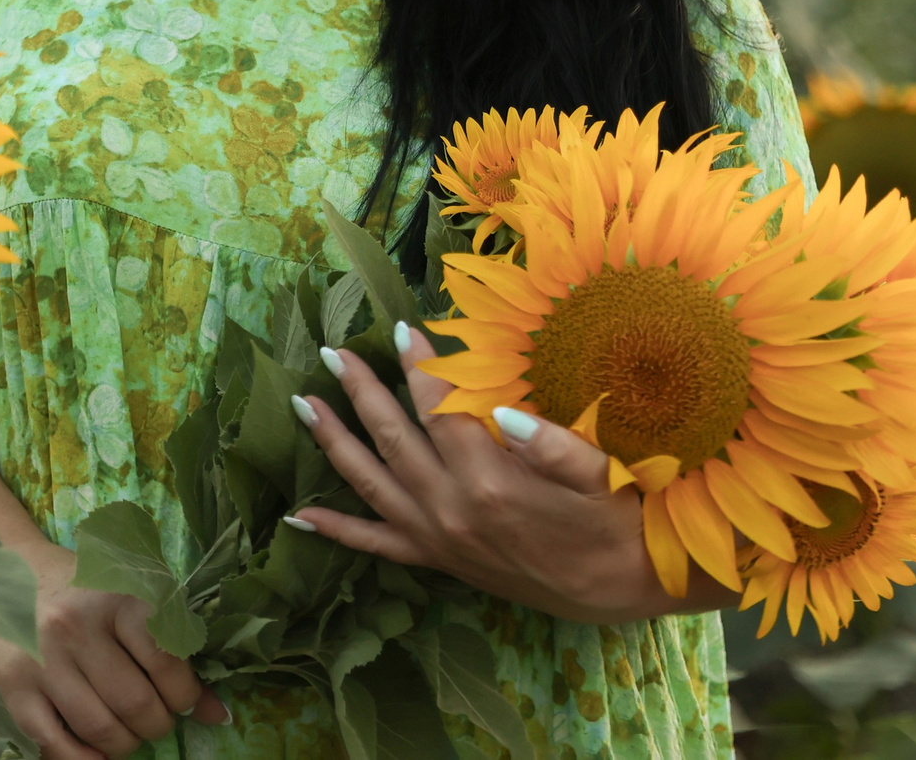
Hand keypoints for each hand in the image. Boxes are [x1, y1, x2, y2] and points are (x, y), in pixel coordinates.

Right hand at [0, 539, 228, 759]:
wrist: (7, 574)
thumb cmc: (83, 590)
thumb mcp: (129, 603)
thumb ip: (171, 651)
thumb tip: (216, 713)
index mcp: (115, 599)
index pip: (165, 662)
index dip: (186, 695)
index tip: (186, 702)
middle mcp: (76, 628)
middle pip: (134, 703)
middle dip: (156, 725)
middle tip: (155, 719)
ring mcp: (42, 660)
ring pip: (100, 729)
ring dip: (125, 745)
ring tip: (128, 734)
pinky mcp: (14, 687)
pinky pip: (54, 742)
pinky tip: (97, 754)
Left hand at [288, 324, 728, 624]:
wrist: (618, 586)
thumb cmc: (612, 518)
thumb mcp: (597, 472)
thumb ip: (551, 442)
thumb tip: (502, 408)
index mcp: (491, 482)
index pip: (440, 410)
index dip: (420, 367)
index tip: (403, 329)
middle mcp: (452, 510)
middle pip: (393, 438)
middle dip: (360, 390)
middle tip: (333, 352)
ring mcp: (438, 538)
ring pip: (370, 483)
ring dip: (334, 441)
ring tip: (302, 404)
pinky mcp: (437, 560)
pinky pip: (375, 544)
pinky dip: (335, 530)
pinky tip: (298, 517)